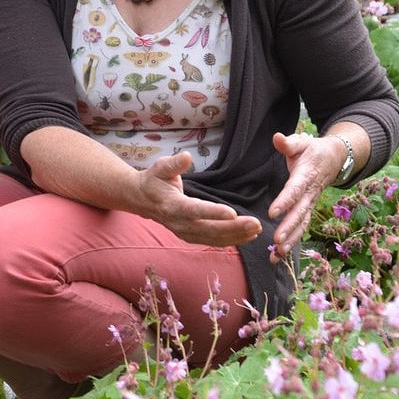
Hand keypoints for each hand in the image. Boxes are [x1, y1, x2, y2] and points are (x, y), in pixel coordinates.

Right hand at [138, 152, 262, 246]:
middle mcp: (179, 223)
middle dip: (234, 228)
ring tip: (256, 230)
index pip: (195, 210)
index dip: (214, 213)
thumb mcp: (160, 167)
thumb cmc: (154, 180)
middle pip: (209, 229)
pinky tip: (247, 236)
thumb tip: (187, 156)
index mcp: (172, 205)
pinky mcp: (191, 237)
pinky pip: (213, 242)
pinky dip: (231, 240)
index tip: (233, 212)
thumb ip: (175, 163)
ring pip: (214, 239)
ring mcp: (185, 232)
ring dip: (236, 236)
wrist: (142, 200)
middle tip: (255, 223)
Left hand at [268, 131, 341, 261]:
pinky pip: (301, 228)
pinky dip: (292, 242)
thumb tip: (277, 138)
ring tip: (277, 254)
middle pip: (300, 213)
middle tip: (277, 240)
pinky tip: (279, 255)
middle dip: (289, 228)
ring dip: (291, 240)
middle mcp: (309, 194)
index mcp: (306, 176)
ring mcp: (310, 204)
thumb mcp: (302, 143)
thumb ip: (289, 143)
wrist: (334, 159)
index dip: (285, 201)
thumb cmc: (312, 150)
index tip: (272, 213)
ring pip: (302, 225)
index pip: (294, 190)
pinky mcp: (308, 210)